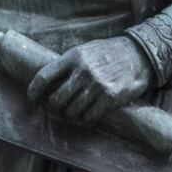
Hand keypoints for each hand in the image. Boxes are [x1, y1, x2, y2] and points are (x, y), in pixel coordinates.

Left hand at [27, 35, 152, 129]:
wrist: (139, 54)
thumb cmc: (109, 52)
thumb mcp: (86, 50)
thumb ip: (68, 64)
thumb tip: (48, 82)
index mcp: (73, 56)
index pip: (43, 77)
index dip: (33, 92)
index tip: (32, 101)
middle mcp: (82, 71)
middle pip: (55, 99)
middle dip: (52, 109)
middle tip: (55, 111)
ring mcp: (96, 85)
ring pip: (71, 111)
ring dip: (69, 117)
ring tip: (72, 115)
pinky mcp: (109, 98)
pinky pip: (89, 117)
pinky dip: (85, 121)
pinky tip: (86, 119)